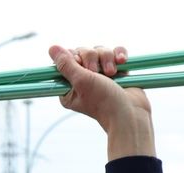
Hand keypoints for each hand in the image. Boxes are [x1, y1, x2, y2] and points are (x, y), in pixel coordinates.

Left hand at [49, 44, 153, 159]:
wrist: (130, 113)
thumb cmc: (104, 102)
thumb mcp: (81, 81)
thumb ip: (66, 64)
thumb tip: (52, 48)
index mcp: (70, 87)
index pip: (65, 60)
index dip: (74, 58)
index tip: (82, 67)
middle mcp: (84, 80)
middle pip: (83, 52)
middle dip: (92, 58)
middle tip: (97, 72)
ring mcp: (102, 75)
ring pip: (100, 50)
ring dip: (107, 58)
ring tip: (112, 73)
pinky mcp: (117, 72)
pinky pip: (116, 52)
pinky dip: (119, 54)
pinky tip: (122, 62)